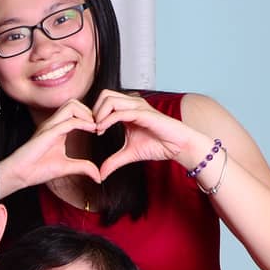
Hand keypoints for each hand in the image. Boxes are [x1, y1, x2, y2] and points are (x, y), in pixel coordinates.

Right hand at [0, 100, 102, 191]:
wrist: (19, 175)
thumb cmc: (36, 170)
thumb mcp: (66, 168)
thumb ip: (83, 168)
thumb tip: (98, 177)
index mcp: (57, 129)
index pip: (75, 111)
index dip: (90, 116)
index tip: (100, 129)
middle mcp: (53, 124)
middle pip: (74, 103)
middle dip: (89, 111)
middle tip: (98, 125)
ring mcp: (50, 126)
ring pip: (71, 105)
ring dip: (87, 114)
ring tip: (95, 127)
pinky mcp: (48, 133)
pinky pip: (69, 121)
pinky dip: (84, 123)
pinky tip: (93, 130)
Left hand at [92, 90, 211, 178]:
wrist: (178, 146)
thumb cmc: (158, 145)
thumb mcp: (129, 154)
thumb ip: (113, 161)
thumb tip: (100, 174)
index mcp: (128, 109)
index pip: (105, 101)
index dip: (94, 113)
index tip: (91, 130)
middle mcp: (132, 104)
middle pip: (105, 95)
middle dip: (93, 110)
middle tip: (92, 128)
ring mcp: (139, 107)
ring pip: (110, 99)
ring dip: (99, 113)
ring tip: (97, 129)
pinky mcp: (144, 114)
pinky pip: (121, 112)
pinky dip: (107, 120)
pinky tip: (102, 130)